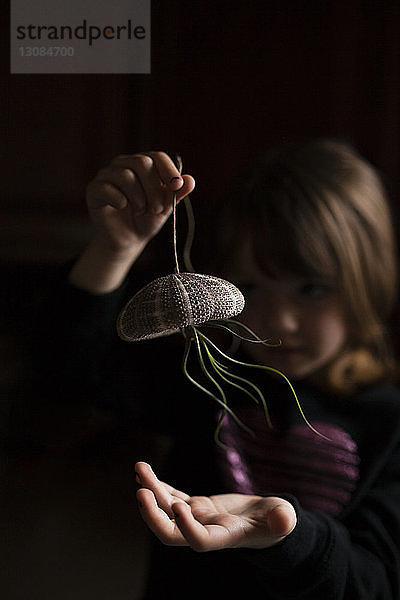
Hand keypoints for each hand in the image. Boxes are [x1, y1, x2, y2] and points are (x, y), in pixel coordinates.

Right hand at [86, 152, 194, 256]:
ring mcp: (107, 175)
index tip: (177, 187)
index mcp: (144, 164)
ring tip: (142, 211)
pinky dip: (119, 199)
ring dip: (139, 198)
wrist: (127, 239)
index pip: (158, 157)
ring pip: (126, 175)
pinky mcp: (94, 189)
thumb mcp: (166, 207)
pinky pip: (107, 188)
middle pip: (142, 163)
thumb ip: (177, 193)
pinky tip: (123, 207)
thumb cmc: (147, 219)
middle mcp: (124, 164)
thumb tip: (190, 180)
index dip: (169, 171)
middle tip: (158, 210)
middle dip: (154, 190)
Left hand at [135, 462, 296, 551]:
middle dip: (154, 516)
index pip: (200, 540)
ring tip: (140, 468)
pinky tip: (143, 472)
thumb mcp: (283, 519)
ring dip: (151, 490)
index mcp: (225, 537)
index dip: (187, 528)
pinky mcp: (195, 504)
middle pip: (172, 532)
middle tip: (141, 494)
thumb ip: (282, 521)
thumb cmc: (277, 521)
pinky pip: (171, 495)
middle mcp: (205, 529)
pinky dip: (157, 485)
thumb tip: (284, 520)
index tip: (179, 507)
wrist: (265, 520)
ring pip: (167, 508)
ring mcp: (197, 517)